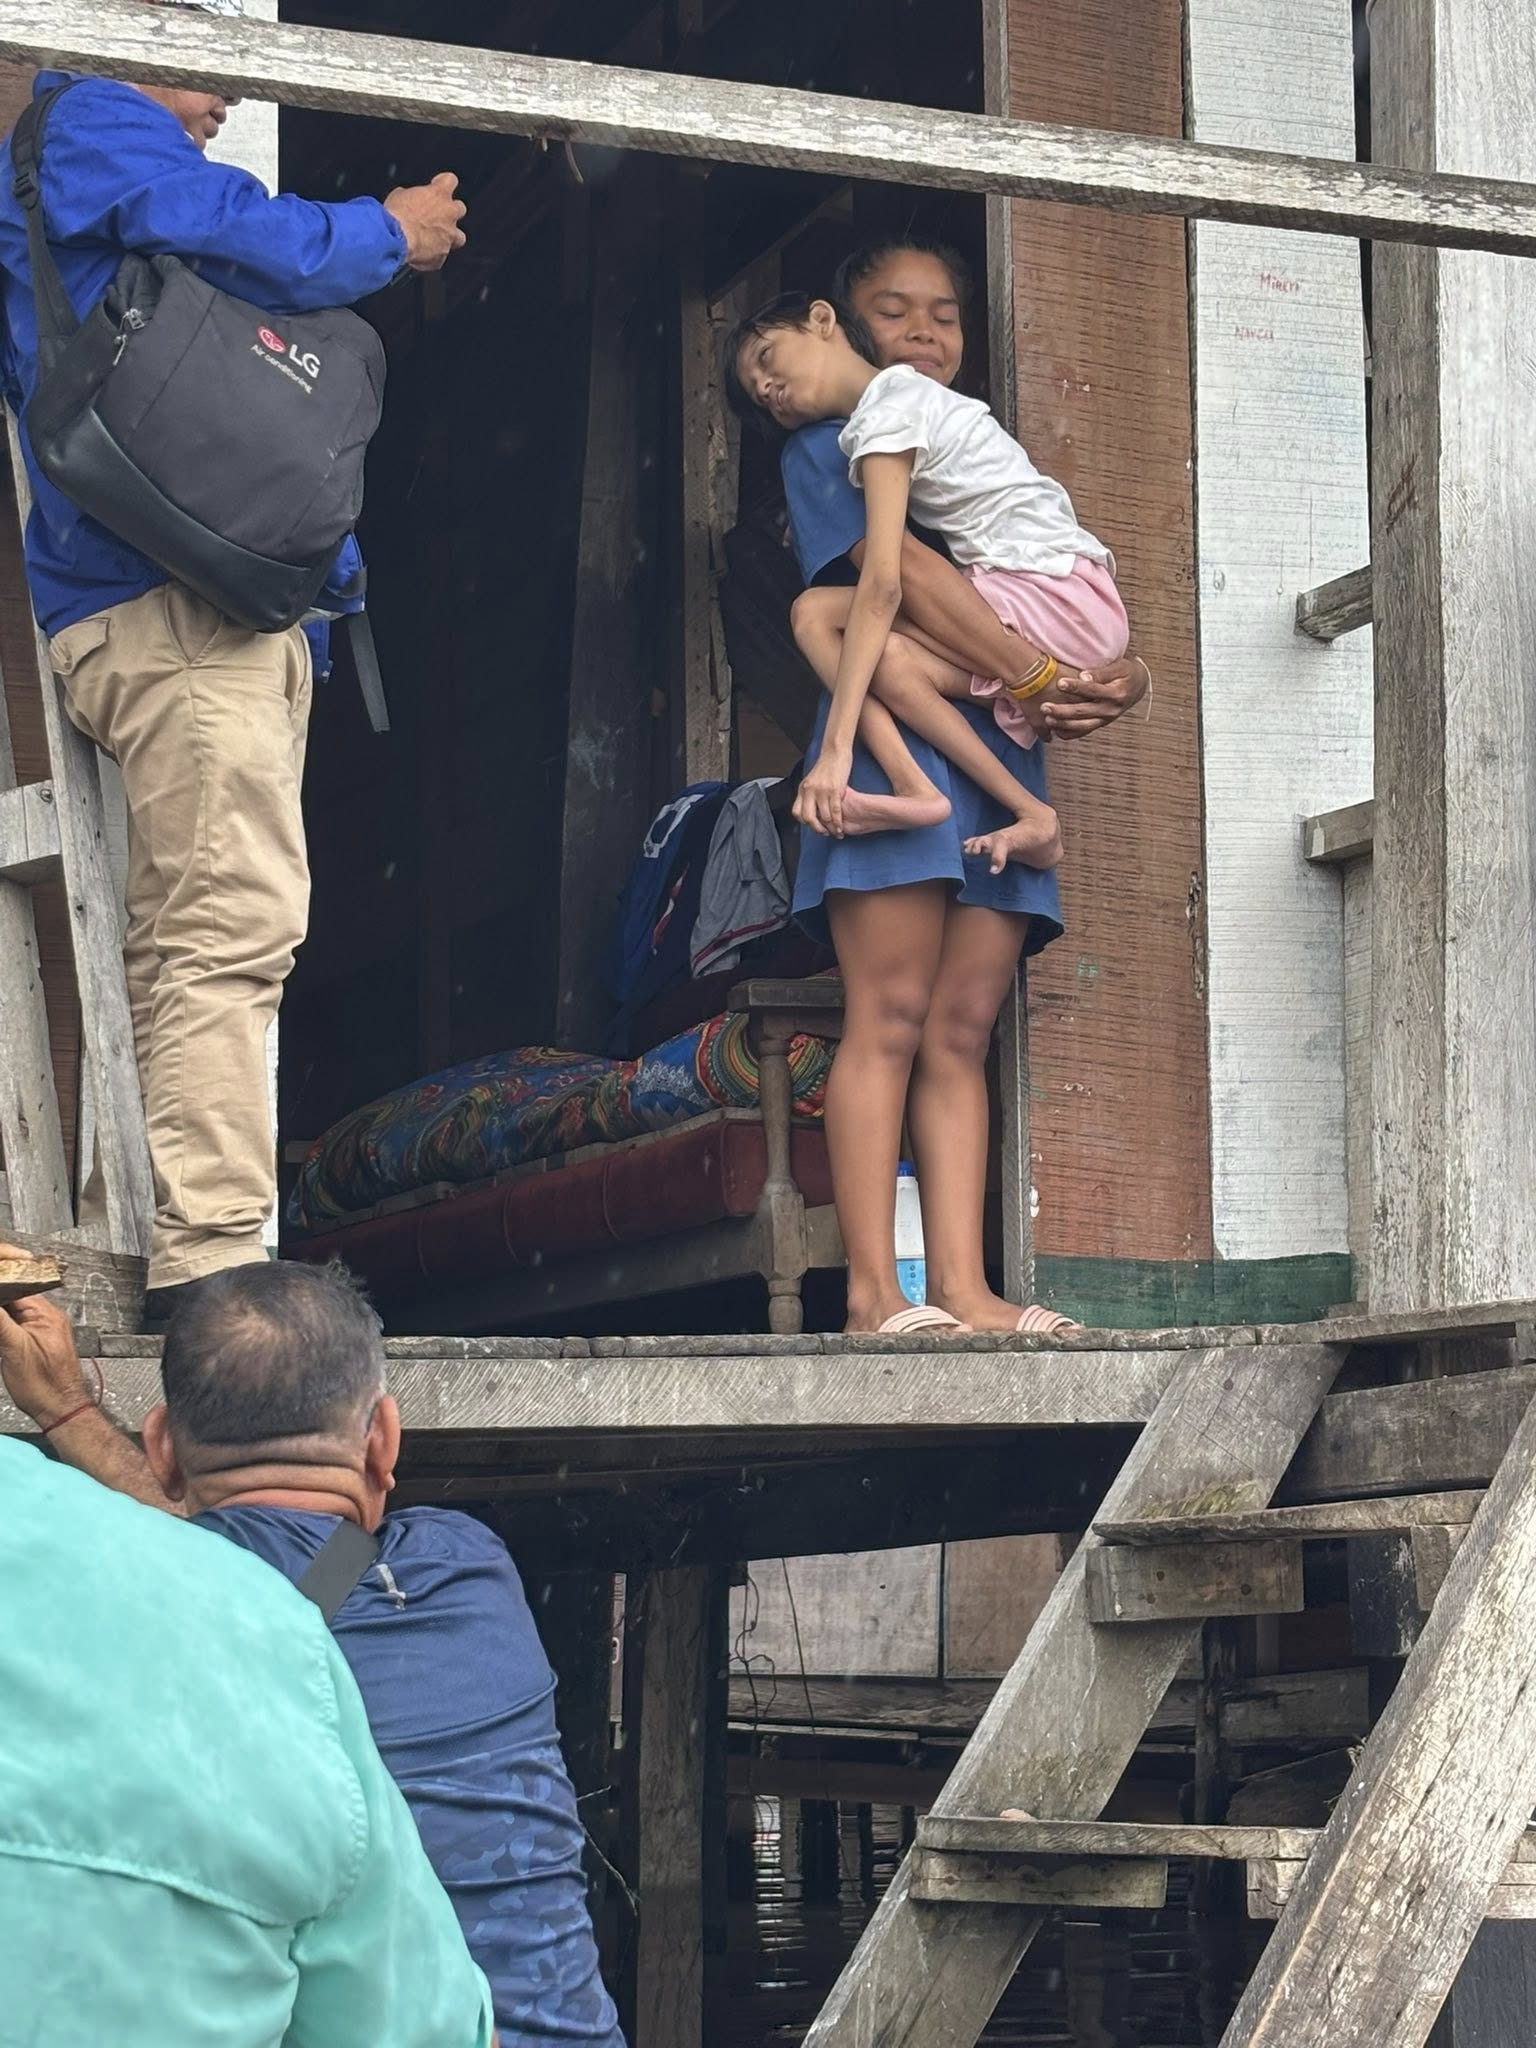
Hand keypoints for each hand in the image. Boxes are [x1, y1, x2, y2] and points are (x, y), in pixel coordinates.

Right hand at [0, 1246, 89, 1428]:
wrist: (60, 1409)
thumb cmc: (44, 1385)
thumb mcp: (14, 1349)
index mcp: (46, 1313)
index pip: (16, 1286)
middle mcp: (48, 1317)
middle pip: (13, 1297)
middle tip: (0, 1329)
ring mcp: (44, 1328)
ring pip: (13, 1311)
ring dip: (1, 1314)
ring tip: (1, 1335)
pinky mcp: (38, 1341)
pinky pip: (17, 1324)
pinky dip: (4, 1325)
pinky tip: (0, 1334)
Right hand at [384, 172, 467, 272]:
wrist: (395, 240)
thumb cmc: (396, 215)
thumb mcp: (399, 195)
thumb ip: (411, 196)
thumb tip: (408, 199)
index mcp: (439, 194)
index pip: (450, 180)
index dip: (443, 183)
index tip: (438, 186)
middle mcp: (449, 214)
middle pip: (460, 209)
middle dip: (450, 212)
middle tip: (437, 216)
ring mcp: (449, 236)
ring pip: (459, 237)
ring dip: (449, 237)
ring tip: (433, 240)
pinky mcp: (442, 256)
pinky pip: (440, 257)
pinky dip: (433, 256)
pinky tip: (420, 254)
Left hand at [794, 749, 852, 837]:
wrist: (835, 751)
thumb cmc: (826, 766)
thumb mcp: (812, 780)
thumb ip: (810, 793)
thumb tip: (811, 808)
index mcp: (803, 789)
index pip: (797, 812)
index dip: (805, 823)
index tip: (813, 826)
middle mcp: (809, 791)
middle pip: (808, 818)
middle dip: (817, 829)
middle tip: (824, 833)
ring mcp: (821, 791)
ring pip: (823, 816)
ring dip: (830, 827)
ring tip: (835, 831)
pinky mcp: (834, 789)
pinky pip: (835, 811)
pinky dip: (838, 821)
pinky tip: (841, 825)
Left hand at [1035, 654, 1149, 739]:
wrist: (1138, 686)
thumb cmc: (1125, 672)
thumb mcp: (1119, 667)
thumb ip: (1101, 673)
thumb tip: (1083, 676)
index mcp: (1116, 693)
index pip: (1093, 690)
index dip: (1076, 687)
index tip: (1059, 683)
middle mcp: (1111, 710)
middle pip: (1084, 711)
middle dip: (1062, 710)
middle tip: (1045, 707)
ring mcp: (1106, 720)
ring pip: (1082, 725)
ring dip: (1063, 724)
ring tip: (1047, 720)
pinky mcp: (1100, 724)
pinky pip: (1083, 732)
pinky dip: (1069, 733)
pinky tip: (1054, 731)